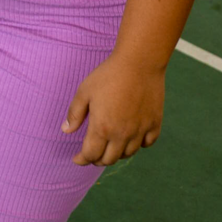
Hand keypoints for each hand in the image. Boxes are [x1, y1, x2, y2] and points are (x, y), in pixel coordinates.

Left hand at [62, 51, 164, 165]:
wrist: (139, 62)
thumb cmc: (108, 75)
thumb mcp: (84, 91)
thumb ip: (75, 114)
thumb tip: (66, 131)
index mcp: (102, 128)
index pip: (90, 155)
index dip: (82, 159)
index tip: (77, 158)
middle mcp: (122, 134)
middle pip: (109, 159)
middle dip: (97, 159)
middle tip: (92, 153)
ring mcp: (140, 130)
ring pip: (128, 154)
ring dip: (117, 153)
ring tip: (110, 146)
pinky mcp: (155, 123)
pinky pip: (147, 143)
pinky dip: (138, 145)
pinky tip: (132, 138)